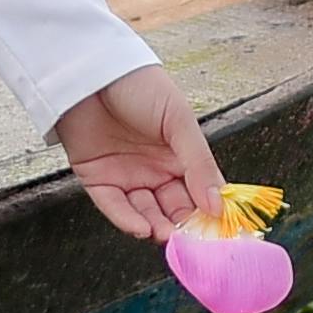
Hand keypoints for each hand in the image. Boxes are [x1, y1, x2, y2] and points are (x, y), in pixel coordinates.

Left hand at [53, 65, 226, 239]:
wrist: (92, 70)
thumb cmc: (140, 85)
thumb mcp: (179, 121)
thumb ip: (199, 163)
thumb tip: (219, 204)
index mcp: (179, 155)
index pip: (200, 193)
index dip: (210, 213)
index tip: (220, 231)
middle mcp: (154, 169)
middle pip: (174, 208)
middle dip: (184, 227)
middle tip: (193, 241)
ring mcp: (127, 176)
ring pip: (146, 213)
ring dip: (157, 227)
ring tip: (167, 235)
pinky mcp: (98, 179)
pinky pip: (115, 207)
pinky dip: (128, 220)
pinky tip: (142, 228)